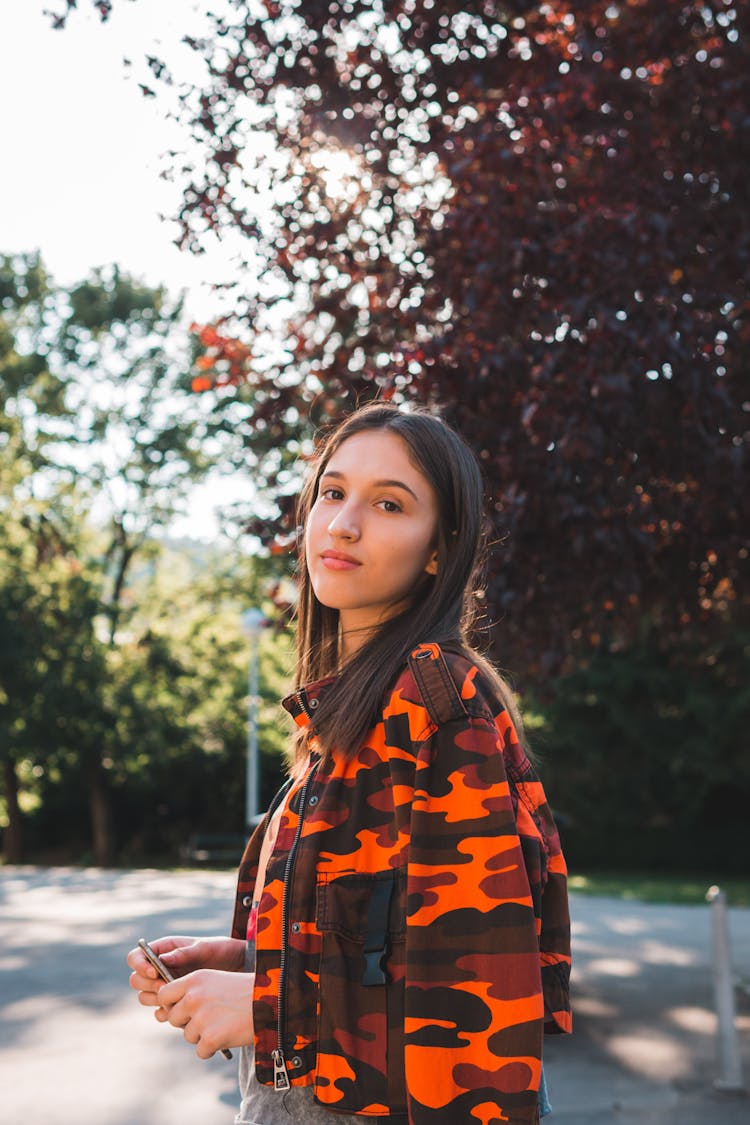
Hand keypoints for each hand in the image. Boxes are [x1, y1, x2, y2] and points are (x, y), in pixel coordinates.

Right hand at [127, 936, 245, 1009]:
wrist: (237, 968)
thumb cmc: (221, 951)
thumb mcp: (205, 948)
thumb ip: (185, 953)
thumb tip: (163, 959)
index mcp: (164, 950)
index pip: (136, 957)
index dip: (140, 965)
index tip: (154, 973)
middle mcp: (159, 968)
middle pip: (136, 980)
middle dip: (147, 985)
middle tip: (164, 988)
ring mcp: (165, 986)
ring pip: (145, 997)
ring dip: (154, 1000)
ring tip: (174, 1000)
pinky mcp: (174, 1002)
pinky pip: (159, 1012)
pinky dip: (164, 1013)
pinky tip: (178, 1011)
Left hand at [157, 968, 254, 1058]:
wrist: (273, 1001)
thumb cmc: (245, 991)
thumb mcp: (216, 981)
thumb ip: (192, 992)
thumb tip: (169, 1013)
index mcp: (195, 979)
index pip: (164, 994)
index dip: (171, 1004)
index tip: (182, 1008)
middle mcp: (194, 997)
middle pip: (173, 1018)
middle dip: (188, 1022)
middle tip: (211, 1018)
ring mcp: (201, 1018)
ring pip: (188, 1036)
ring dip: (203, 1035)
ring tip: (225, 1023)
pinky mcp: (210, 1038)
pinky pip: (201, 1051)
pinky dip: (213, 1048)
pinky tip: (229, 1035)